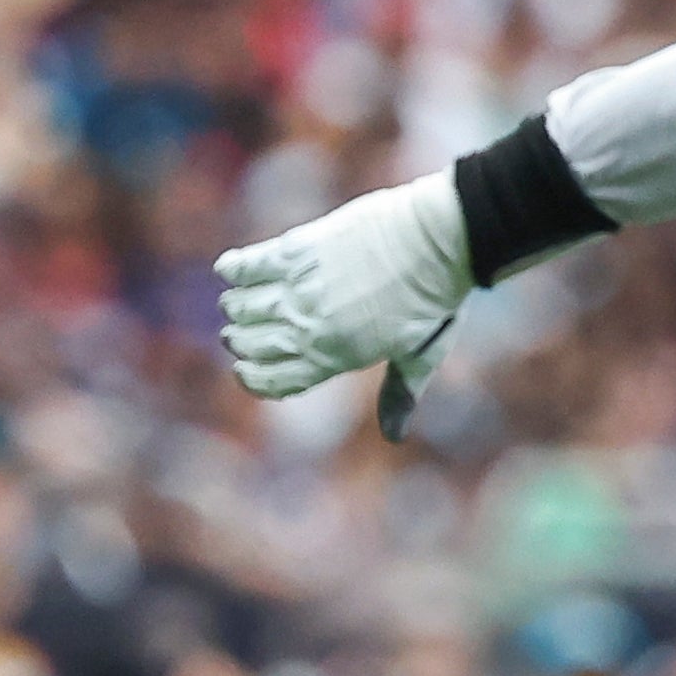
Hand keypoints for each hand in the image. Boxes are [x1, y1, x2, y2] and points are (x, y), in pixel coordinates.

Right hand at [216, 174, 474, 417]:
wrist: (443, 237)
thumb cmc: (436, 296)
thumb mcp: (421, 353)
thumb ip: (400, 392)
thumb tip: (395, 437)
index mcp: (336, 358)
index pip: (269, 381)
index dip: (250, 377)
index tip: (245, 366)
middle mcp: (309, 328)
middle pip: (247, 344)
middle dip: (240, 340)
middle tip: (246, 327)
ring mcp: (300, 289)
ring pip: (238, 307)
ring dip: (237, 304)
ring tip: (246, 297)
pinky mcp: (296, 251)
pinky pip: (243, 266)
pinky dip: (232, 268)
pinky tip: (235, 269)